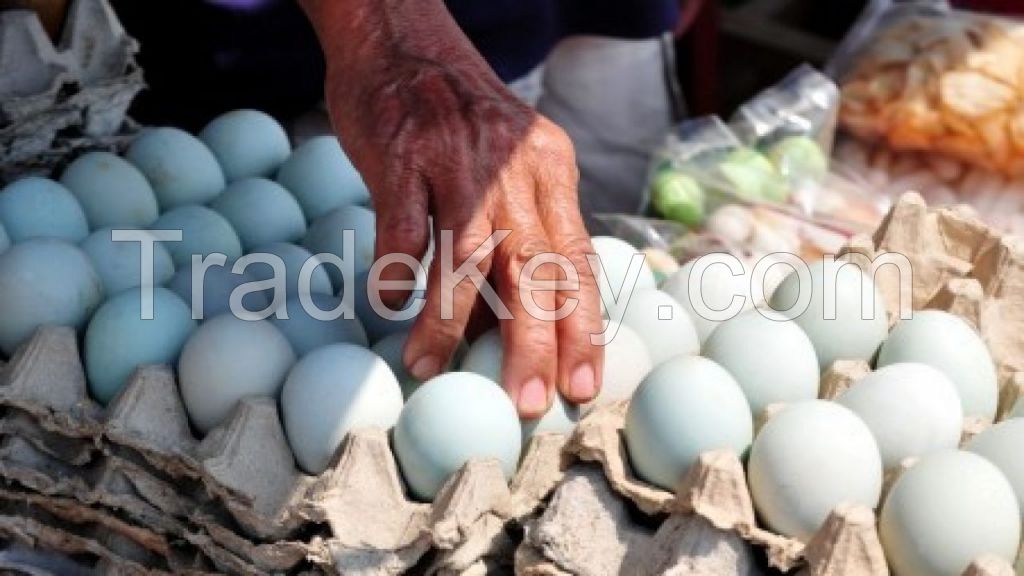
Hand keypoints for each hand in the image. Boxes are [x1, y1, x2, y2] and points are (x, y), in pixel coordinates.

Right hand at [300, 0, 603, 417]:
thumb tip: (518, 317)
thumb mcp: (513, 159)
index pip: (577, 261)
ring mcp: (458, 159)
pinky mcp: (403, 152)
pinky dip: (397, 273)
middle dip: (537, 344)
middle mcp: (513, 168)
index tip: (584, 383)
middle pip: (536, 269)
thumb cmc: (457, 112)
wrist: (403, 33)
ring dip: (448, 322)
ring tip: (428, 366)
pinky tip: (390, 304)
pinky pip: (402, 228)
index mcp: (550, 170)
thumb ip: (524, 227)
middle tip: (529, 402)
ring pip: (466, 258)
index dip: (584, 327)